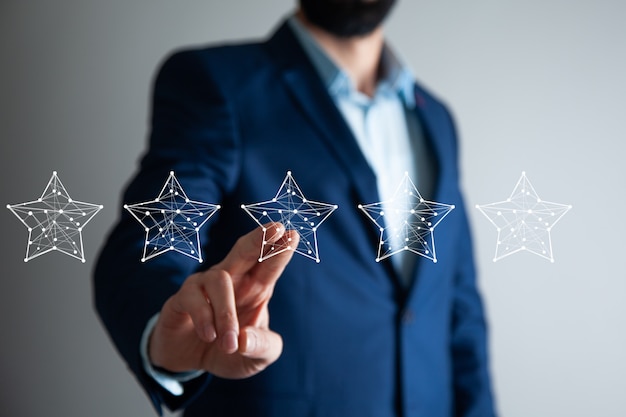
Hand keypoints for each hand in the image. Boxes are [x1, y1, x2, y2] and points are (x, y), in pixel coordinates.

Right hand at [148, 223, 298, 378]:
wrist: (190, 362)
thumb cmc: (230, 351)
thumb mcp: (256, 358)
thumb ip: (261, 347)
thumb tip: (244, 339)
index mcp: (255, 288)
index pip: (269, 264)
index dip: (280, 250)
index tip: (293, 234)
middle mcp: (232, 280)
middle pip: (245, 251)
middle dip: (260, 239)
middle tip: (276, 228)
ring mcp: (205, 286)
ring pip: (219, 279)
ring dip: (226, 313)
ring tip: (230, 344)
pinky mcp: (182, 298)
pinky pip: (193, 297)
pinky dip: (204, 317)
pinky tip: (209, 336)